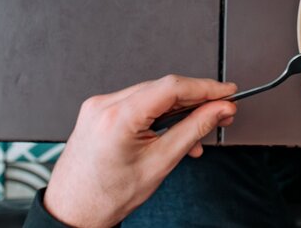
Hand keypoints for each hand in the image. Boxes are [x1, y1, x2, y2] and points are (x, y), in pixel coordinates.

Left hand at [44, 75, 237, 227]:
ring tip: (200, 129)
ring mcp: (100, 106)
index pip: (172, 87)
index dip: (206, 88)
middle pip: (164, 88)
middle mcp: (105, 105)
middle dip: (196, 99)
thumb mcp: (160, 164)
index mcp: (118, 117)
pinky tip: (175, 130)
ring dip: (180, 108)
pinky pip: (139, 102)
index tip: (228, 92)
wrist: (72, 213)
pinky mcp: (100, 110)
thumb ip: (194, 130)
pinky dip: (160, 113)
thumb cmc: (106, 197)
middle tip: (221, 111)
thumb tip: (219, 109)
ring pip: (153, 94)